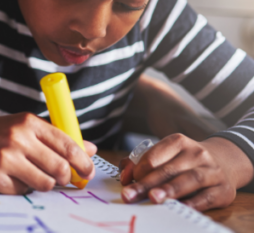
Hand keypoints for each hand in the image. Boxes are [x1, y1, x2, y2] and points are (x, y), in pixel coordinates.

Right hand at [0, 112, 96, 193]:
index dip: (83, 163)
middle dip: (65, 178)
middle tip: (61, 178)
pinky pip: (23, 192)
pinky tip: (11, 177)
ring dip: (43, 184)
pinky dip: (21, 188)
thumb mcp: (25, 127)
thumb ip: (56, 138)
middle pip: (60, 168)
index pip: (67, 145)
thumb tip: (90, 150)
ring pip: (45, 184)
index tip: (88, 172)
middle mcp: (18, 138)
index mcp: (29, 123)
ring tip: (32, 176)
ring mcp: (5, 158)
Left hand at [120, 134, 253, 210]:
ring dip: (169, 190)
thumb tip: (125, 175)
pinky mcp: (223, 189)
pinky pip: (207, 197)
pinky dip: (192, 203)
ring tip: (153, 198)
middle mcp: (196, 154)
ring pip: (189, 179)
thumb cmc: (185, 161)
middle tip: (130, 195)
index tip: (127, 182)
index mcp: (178, 142)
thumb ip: (142, 162)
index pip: (153, 156)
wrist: (224, 162)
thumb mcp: (166, 154)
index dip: (138, 170)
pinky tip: (179, 208)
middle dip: (146, 183)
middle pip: (168, 170)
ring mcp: (212, 171)